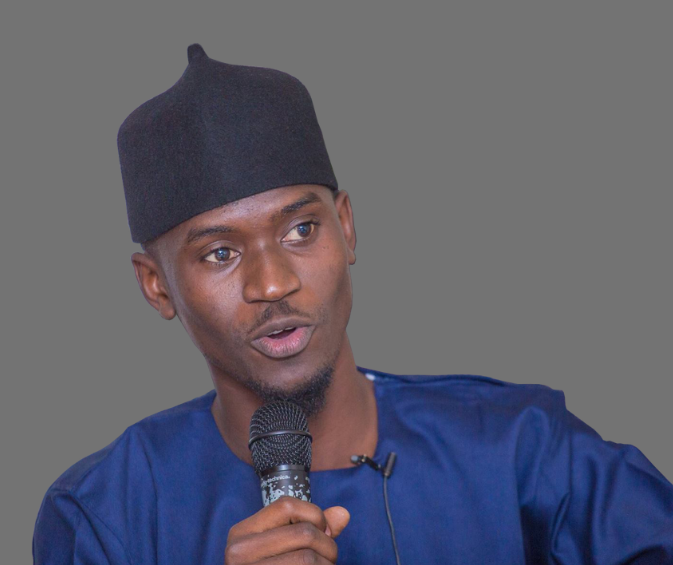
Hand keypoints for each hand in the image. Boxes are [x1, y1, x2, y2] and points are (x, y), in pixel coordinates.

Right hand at [225, 497, 350, 563]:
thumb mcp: (281, 547)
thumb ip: (310, 528)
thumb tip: (343, 513)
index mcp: (242, 533)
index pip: (287, 506)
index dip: (314, 515)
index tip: (323, 532)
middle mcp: (239, 552)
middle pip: (304, 533)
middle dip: (328, 545)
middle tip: (328, 559)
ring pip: (307, 558)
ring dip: (326, 564)